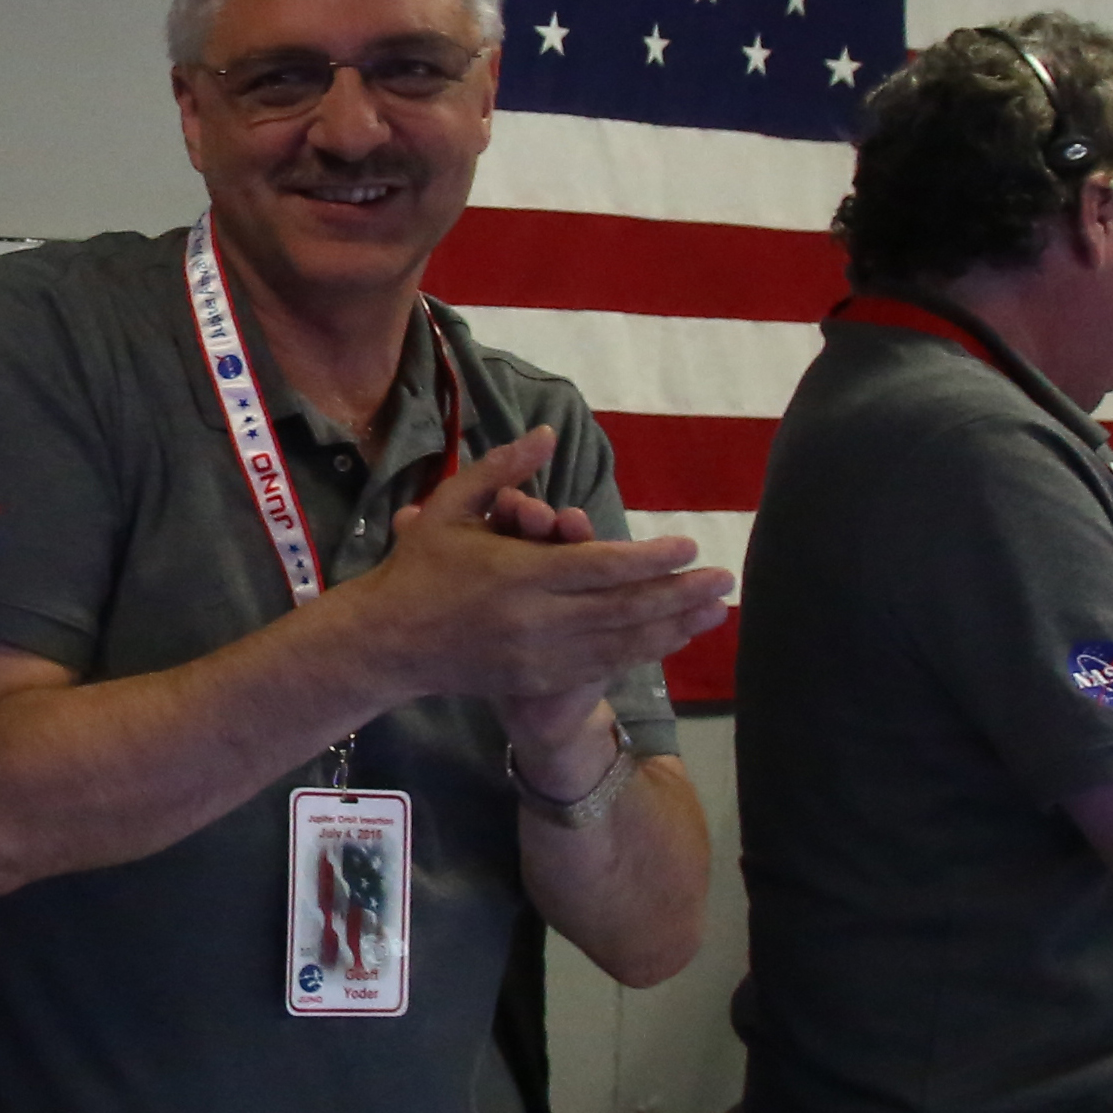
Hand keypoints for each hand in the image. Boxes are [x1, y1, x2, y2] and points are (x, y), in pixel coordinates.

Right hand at [348, 434, 732, 712]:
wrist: (388, 643)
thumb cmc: (419, 568)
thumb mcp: (450, 507)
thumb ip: (502, 470)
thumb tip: (548, 433)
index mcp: (518, 573)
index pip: (600, 566)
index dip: (651, 559)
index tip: (690, 546)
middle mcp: (536, 619)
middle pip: (623, 608)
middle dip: (680, 595)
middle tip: (725, 580)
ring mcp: (539, 655)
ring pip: (620, 643)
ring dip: (673, 627)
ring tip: (714, 612)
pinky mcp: (537, 679)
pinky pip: (601, 667)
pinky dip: (641, 652)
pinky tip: (671, 639)